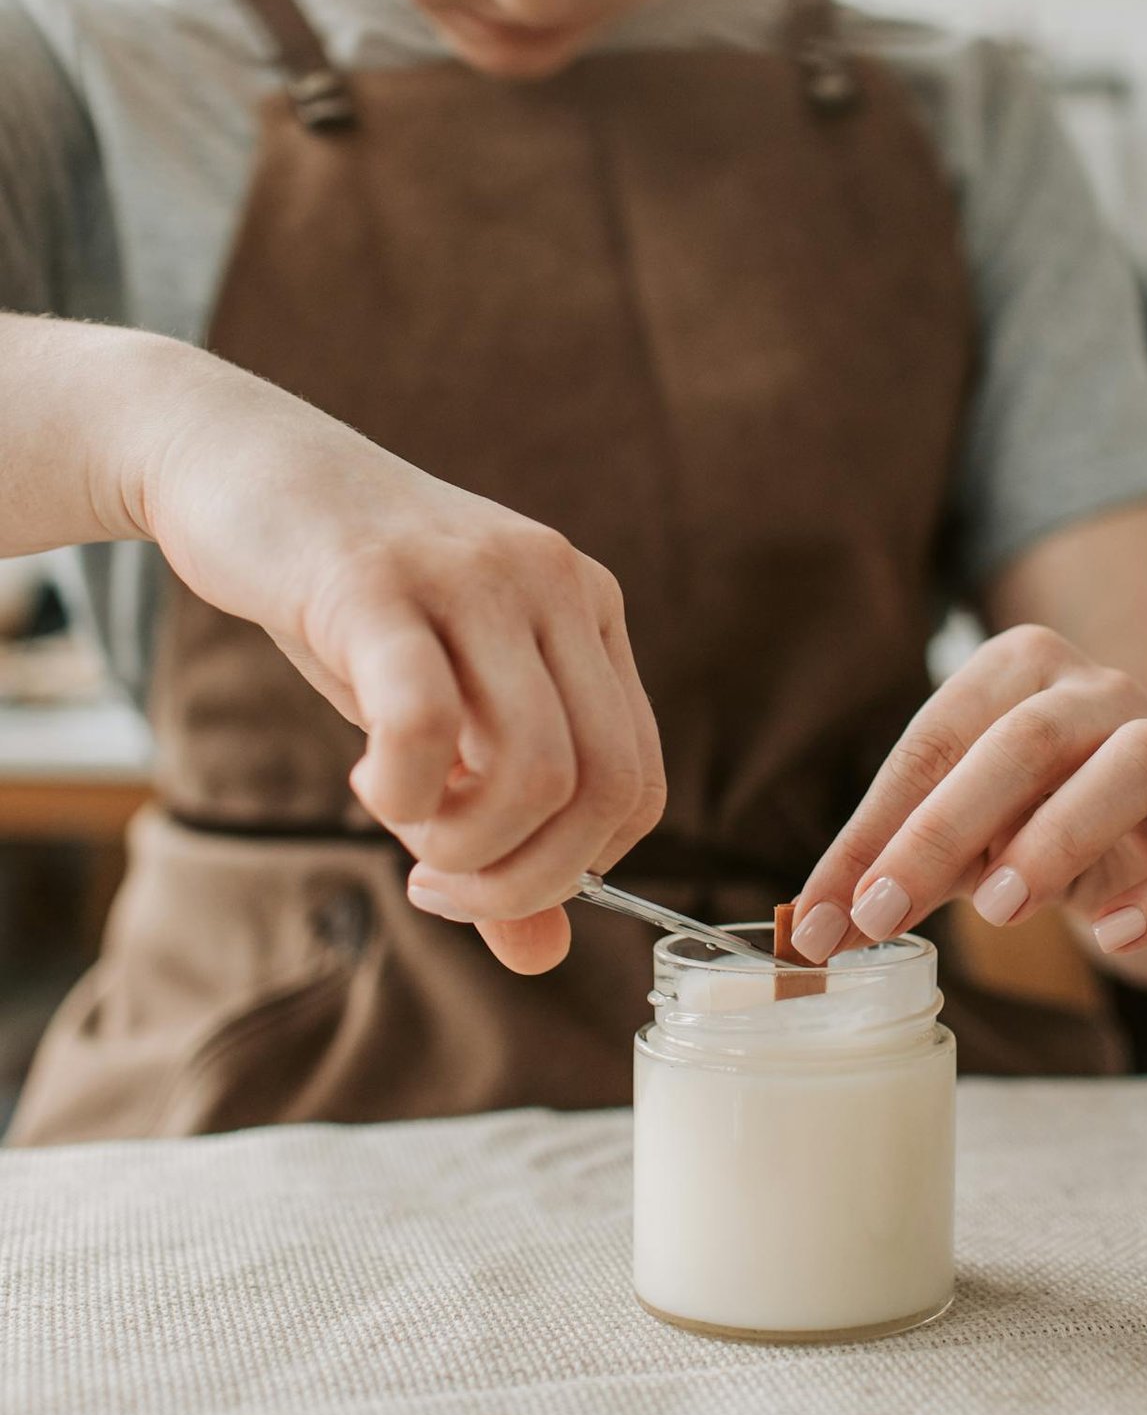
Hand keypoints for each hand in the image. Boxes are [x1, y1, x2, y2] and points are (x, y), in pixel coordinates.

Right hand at [141, 347, 664, 972]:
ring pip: (537, 767)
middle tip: (441, 885)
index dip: (572, 867)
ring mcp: (474, 576)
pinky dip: (405, 790)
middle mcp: (554, 585)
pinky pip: (430, 720)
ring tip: (401, 824)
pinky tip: (368, 781)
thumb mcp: (439, 714)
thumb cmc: (346, 604)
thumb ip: (496, 823)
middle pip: (606, 787)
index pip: (639, 782)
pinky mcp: (380, 581)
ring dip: (465, 842)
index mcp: (588, 611)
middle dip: (527, 877)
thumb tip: (543, 955)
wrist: (240, 459)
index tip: (483, 881)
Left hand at [789, 625, 1146, 964]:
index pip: (936, 740)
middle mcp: (1101, 691)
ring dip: (1060, 834)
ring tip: (997, 908)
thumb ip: (888, 865)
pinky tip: (1115, 936)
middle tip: (884, 911)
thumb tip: (810, 931)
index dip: (874, 830)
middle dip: (943, 830)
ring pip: (1138, 762)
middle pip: (1026, 740)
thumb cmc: (1029, 813)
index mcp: (1017, 668)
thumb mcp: (953, 829)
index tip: (823, 916)